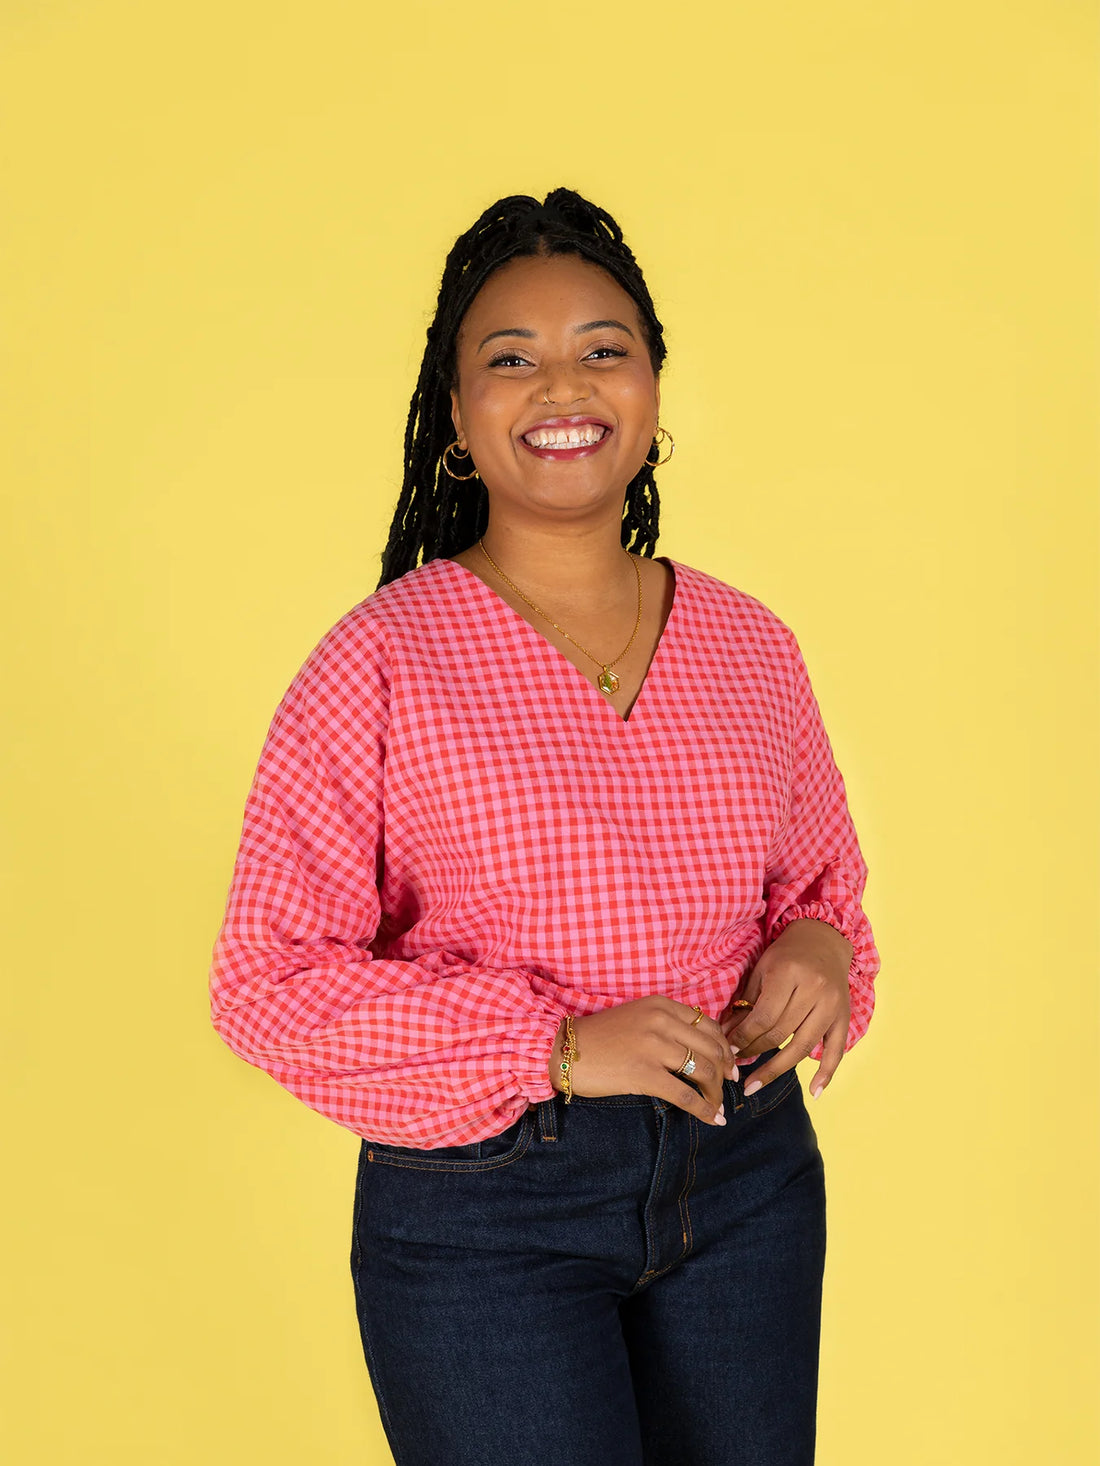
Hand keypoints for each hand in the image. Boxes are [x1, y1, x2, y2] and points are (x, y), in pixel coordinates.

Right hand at [550, 996, 737, 1125]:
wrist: (565, 1051)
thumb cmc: (600, 1038)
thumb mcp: (637, 1017)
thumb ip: (666, 1026)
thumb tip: (699, 1050)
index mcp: (661, 1005)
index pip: (708, 1026)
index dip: (725, 1048)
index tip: (729, 1065)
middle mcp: (661, 1021)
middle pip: (712, 1049)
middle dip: (725, 1072)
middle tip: (728, 1087)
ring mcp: (654, 1047)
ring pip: (704, 1072)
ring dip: (716, 1094)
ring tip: (718, 1107)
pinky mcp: (645, 1074)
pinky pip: (686, 1095)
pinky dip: (705, 1110)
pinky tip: (713, 1120)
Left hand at [721, 918, 852, 1099]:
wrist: (824, 940)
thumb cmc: (787, 955)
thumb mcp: (762, 969)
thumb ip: (747, 1003)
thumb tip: (727, 1036)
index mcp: (789, 973)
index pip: (763, 1017)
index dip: (743, 1037)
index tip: (728, 1050)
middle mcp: (814, 990)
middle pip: (781, 1033)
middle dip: (754, 1052)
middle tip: (735, 1067)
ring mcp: (832, 1005)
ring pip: (803, 1047)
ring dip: (777, 1070)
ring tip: (755, 1085)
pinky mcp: (844, 1017)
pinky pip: (836, 1050)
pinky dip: (827, 1073)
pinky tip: (816, 1092)